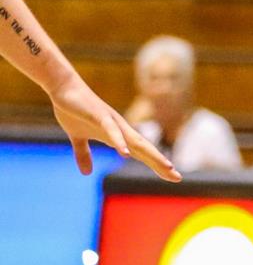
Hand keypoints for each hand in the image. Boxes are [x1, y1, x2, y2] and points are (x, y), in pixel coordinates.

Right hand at [49, 73, 177, 179]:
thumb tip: (86, 173)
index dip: (156, 165)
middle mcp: (121, 129)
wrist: (64, 88)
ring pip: (135, 141)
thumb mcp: (77, 138)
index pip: (142, 153)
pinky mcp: (100, 116)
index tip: (173, 177)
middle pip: (145, 149)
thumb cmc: (74, 110)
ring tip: (167, 166)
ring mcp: (112, 122)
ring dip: (151, 154)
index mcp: (118, 136)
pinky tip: (126, 154)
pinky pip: (112, 131)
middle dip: (161, 163)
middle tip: (177, 177)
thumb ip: (83, 154)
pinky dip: (119, 142)